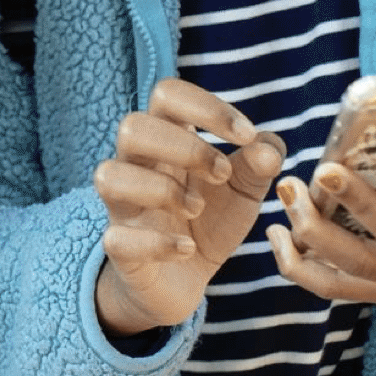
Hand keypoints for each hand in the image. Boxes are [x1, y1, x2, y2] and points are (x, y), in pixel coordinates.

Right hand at [92, 78, 287, 335]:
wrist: (184, 280)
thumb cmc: (209, 222)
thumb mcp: (243, 192)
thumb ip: (259, 165)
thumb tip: (267, 145)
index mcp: (166, 140)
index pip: (167, 95)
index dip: (205, 106)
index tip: (245, 135)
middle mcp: (136, 165)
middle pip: (132, 126)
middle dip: (184, 147)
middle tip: (221, 174)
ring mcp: (122, 206)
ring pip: (109, 175)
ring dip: (160, 189)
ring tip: (196, 210)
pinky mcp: (118, 248)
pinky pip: (117, 238)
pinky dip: (156, 243)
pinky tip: (186, 248)